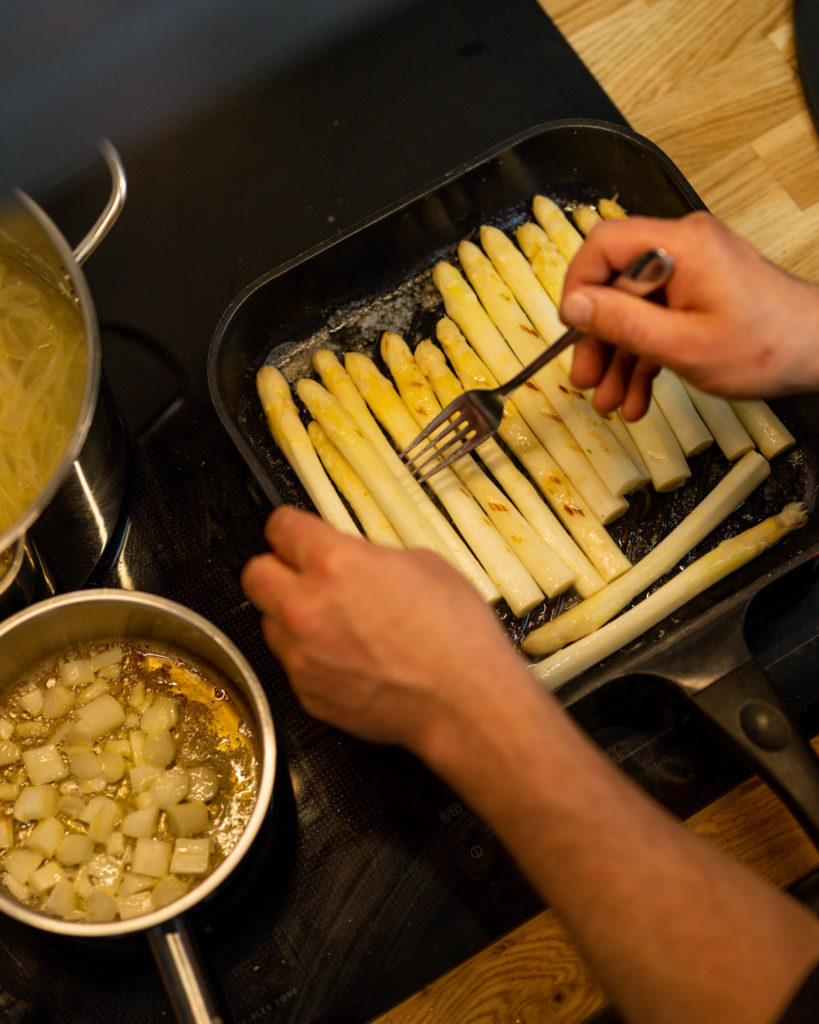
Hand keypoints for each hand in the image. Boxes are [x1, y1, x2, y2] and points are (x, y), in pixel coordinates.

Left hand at [240, 506, 526, 750]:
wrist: (464, 702)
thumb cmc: (455, 633)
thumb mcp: (421, 563)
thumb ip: (369, 556)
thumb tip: (354, 559)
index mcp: (333, 562)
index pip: (279, 527)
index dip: (290, 529)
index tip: (296, 535)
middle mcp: (304, 607)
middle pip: (254, 575)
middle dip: (276, 570)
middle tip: (304, 577)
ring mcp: (300, 655)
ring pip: (269, 623)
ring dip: (292, 618)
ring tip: (336, 626)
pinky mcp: (306, 693)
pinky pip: (293, 664)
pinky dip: (311, 658)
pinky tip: (349, 660)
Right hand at [560, 211, 818, 418]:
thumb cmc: (766, 347)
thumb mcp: (681, 345)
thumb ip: (622, 323)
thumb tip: (574, 305)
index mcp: (680, 245)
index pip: (604, 244)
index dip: (579, 284)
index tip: (571, 327)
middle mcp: (683, 248)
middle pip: (616, 284)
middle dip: (598, 338)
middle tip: (584, 379)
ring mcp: (692, 271)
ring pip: (634, 310)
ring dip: (619, 358)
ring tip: (609, 402)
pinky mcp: (699, 293)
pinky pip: (657, 319)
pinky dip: (644, 356)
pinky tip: (635, 395)